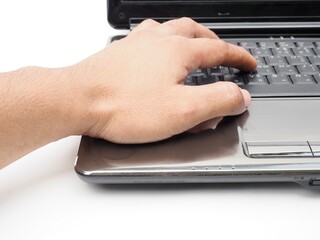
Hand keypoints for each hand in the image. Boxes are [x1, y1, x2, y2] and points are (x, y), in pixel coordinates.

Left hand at [73, 18, 256, 142]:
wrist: (77, 100)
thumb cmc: (123, 106)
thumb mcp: (182, 111)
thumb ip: (217, 101)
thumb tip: (240, 96)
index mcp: (177, 51)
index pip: (219, 49)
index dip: (238, 57)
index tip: (248, 64)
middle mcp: (157, 40)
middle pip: (194, 30)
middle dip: (214, 39)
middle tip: (223, 49)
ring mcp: (136, 44)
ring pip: (169, 28)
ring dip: (188, 33)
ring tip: (193, 43)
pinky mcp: (119, 52)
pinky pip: (146, 36)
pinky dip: (160, 38)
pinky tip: (155, 50)